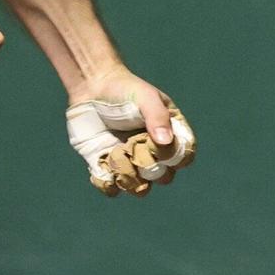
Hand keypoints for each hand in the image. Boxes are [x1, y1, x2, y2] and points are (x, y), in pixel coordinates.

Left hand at [64, 69, 195, 195]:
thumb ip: (157, 117)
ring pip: (139, 188)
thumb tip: (165, 143)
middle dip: (147, 166)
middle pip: (163, 177)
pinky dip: (107, 182)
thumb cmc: (124, 88)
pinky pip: (112, 188)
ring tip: (114, 152)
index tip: (153, 142)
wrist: (91, 86)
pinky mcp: (109, 168)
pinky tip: (101, 162)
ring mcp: (132, 163)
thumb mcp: (144, 96)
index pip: (183, 158)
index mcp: (171, 134)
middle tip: (131, 146)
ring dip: (127, 175)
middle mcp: (154, 153)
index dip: (172, 157)